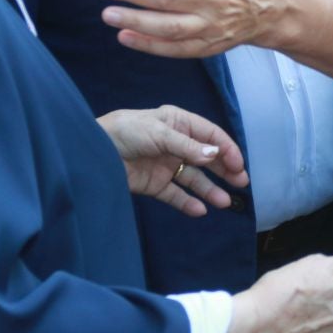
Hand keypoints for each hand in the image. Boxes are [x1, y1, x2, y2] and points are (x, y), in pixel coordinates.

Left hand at [97, 105, 248, 216]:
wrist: (91, 151)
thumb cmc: (126, 131)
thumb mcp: (159, 133)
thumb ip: (187, 146)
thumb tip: (215, 155)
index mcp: (178, 122)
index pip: (210, 134)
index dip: (226, 148)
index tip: (238, 165)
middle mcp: (175, 143)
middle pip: (206, 158)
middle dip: (224, 170)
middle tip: (241, 183)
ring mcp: (165, 165)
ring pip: (194, 178)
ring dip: (210, 189)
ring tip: (225, 202)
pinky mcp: (154, 184)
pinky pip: (175, 194)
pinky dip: (188, 202)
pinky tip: (200, 210)